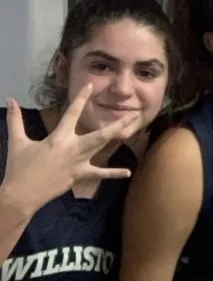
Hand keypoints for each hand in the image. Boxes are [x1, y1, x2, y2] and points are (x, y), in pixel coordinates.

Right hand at [1, 86, 138, 212]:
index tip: (90, 86)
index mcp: (59, 138)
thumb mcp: (17, 142)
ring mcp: (79, 163)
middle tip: (133, 115)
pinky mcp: (80, 175)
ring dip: (116, 139)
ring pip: (101, 148)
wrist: (22, 194)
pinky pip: (99, 174)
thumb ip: (15, 120)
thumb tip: (10, 100)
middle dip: (117, 124)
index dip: (81, 99)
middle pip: (100, 134)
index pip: (72, 113)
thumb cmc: (20, 167)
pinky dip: (113, 173)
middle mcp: (73, 148)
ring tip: (131, 131)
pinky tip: (128, 173)